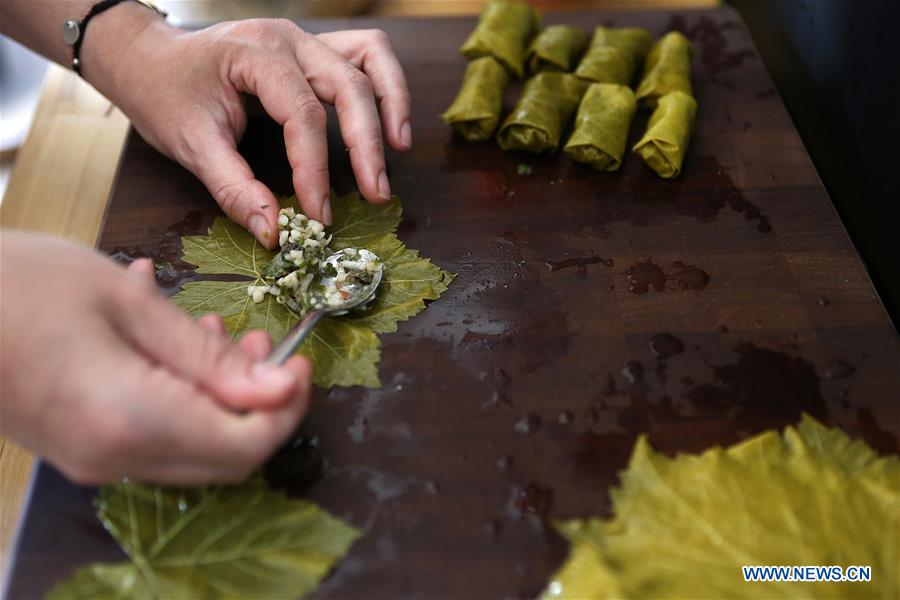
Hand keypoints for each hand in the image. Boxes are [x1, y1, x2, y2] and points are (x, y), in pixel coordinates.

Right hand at [0, 232, 310, 484]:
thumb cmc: (17, 286)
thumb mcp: (127, 303)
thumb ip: (205, 355)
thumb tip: (274, 387)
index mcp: (133, 422)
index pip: (246, 445)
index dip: (286, 407)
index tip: (299, 361)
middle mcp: (114, 458)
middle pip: (224, 455)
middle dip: (256, 401)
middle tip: (259, 342)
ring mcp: (91, 458)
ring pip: (190, 444)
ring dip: (217, 393)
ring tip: (214, 328)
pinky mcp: (76, 445)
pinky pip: (151, 433)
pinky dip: (179, 394)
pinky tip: (166, 338)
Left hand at [82, 8, 410, 246]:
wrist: (149, 58)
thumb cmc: (165, 96)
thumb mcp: (191, 146)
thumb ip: (234, 189)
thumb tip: (275, 233)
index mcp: (255, 55)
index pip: (302, 114)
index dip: (315, 169)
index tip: (319, 216)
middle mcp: (288, 40)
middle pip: (348, 85)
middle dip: (367, 144)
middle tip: (377, 193)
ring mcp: (305, 40)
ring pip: (371, 57)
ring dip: (392, 102)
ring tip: (398, 149)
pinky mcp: (314, 50)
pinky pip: (366, 56)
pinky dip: (384, 87)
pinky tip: (388, 125)